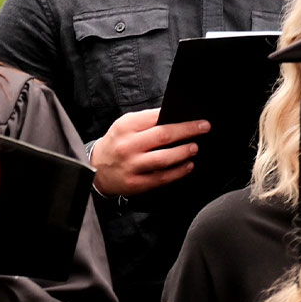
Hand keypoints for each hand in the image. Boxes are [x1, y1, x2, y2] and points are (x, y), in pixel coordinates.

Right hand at [89, 109, 207, 196]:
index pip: (156, 118)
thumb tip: (175, 118)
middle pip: (163, 136)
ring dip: (183, 152)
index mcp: (125, 127)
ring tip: (194, 147)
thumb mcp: (123, 126)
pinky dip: (178, 172)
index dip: (178, 118)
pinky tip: (188, 166)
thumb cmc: (115, 144)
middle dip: (187, 131)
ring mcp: (131, 166)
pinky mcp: (136, 183)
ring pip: (164, 159)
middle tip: (204, 128)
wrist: (96, 169)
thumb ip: (146, 121)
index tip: (196, 119)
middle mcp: (127, 146)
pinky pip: (162, 178)